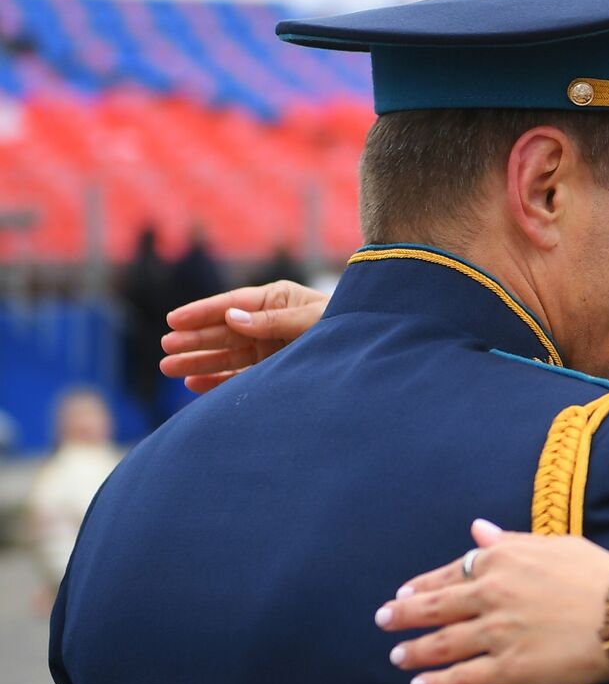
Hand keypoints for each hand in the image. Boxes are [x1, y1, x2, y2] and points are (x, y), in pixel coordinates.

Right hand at [159, 281, 329, 391]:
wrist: (368, 348)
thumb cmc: (345, 324)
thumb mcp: (312, 318)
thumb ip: (274, 320)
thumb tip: (232, 317)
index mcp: (276, 299)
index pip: (231, 305)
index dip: (201, 312)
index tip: (174, 320)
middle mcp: (267, 323)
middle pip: (223, 331)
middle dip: (194, 339)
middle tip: (166, 348)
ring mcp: (268, 347)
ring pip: (226, 354)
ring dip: (198, 361)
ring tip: (169, 367)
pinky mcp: (273, 370)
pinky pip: (240, 375)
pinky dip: (218, 380)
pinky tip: (193, 384)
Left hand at [373, 519, 608, 683]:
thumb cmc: (598, 574)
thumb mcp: (554, 544)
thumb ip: (510, 540)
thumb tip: (478, 528)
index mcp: (502, 559)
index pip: (451, 572)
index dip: (423, 584)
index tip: (405, 592)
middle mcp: (491, 594)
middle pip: (434, 606)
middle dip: (403, 615)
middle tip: (383, 621)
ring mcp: (496, 633)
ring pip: (440, 644)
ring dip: (413, 650)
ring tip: (396, 656)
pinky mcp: (509, 668)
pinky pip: (462, 678)